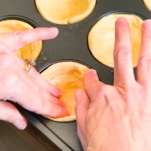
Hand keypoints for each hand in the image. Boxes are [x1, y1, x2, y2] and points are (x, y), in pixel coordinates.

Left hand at [0, 28, 68, 129]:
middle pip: (37, 88)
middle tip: (61, 105)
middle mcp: (10, 67)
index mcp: (6, 84)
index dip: (50, 109)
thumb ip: (5, 113)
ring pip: (33, 72)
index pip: (36, 101)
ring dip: (46, 84)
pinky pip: (24, 37)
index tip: (60, 112)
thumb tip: (21, 122)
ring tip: (56, 92)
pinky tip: (51, 33)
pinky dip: (39, 34)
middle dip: (51, 100)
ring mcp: (7, 53)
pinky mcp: (2, 42)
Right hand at [75, 18, 150, 150]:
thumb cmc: (105, 149)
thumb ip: (81, 105)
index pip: (92, 80)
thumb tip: (80, 91)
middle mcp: (122, 90)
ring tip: (148, 27)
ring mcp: (141, 94)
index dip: (90, 79)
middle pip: (121, 55)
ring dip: (146, 41)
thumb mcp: (83, 127)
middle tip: (123, 23)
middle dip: (121, 36)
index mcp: (101, 97)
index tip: (91, 78)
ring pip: (145, 60)